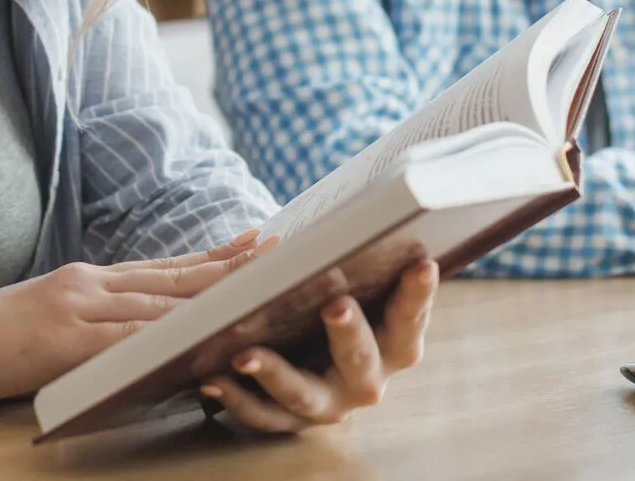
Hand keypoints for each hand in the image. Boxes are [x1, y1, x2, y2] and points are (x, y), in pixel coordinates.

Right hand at [0, 232, 260, 406]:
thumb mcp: (47, 318)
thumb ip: (92, 320)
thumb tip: (137, 332)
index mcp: (88, 279)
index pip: (163, 265)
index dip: (212, 255)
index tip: (254, 243)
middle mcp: (90, 284)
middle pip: (172, 275)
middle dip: (229, 266)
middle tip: (276, 251)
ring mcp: (79, 308)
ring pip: (160, 301)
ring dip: (211, 296)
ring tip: (256, 289)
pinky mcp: (66, 339)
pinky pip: (128, 337)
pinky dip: (167, 334)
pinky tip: (198, 333)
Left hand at [196, 258, 437, 433]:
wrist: (306, 355)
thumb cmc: (332, 299)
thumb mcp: (347, 281)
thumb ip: (354, 259)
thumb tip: (358, 213)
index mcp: (391, 344)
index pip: (409, 320)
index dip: (417, 295)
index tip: (422, 262)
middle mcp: (365, 380)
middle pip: (361, 363)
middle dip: (349, 334)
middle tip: (335, 305)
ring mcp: (326, 405)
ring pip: (303, 395)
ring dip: (275, 373)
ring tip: (244, 354)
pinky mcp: (287, 421)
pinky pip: (260, 415)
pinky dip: (236, 397)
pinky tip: (212, 377)